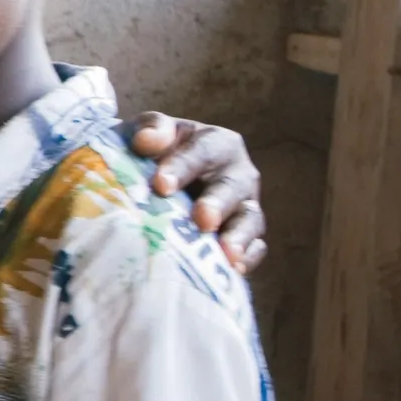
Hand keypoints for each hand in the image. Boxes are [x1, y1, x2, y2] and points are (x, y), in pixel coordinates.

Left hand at [131, 115, 264, 270]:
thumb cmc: (148, 155)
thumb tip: (147, 139)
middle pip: (233, 187)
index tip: (160, 185)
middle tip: (202, 220)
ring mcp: (243, 207)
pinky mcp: (245, 237)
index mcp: (215, 143)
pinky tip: (233, 271)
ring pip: (250, 219)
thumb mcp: (145, 134)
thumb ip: (150, 128)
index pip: (203, 150)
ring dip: (239, 236)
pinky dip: (248, 258)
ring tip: (225, 253)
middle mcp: (236, 174)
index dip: (183, 166)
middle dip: (218, 203)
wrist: (148, 183)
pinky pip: (255, 248)